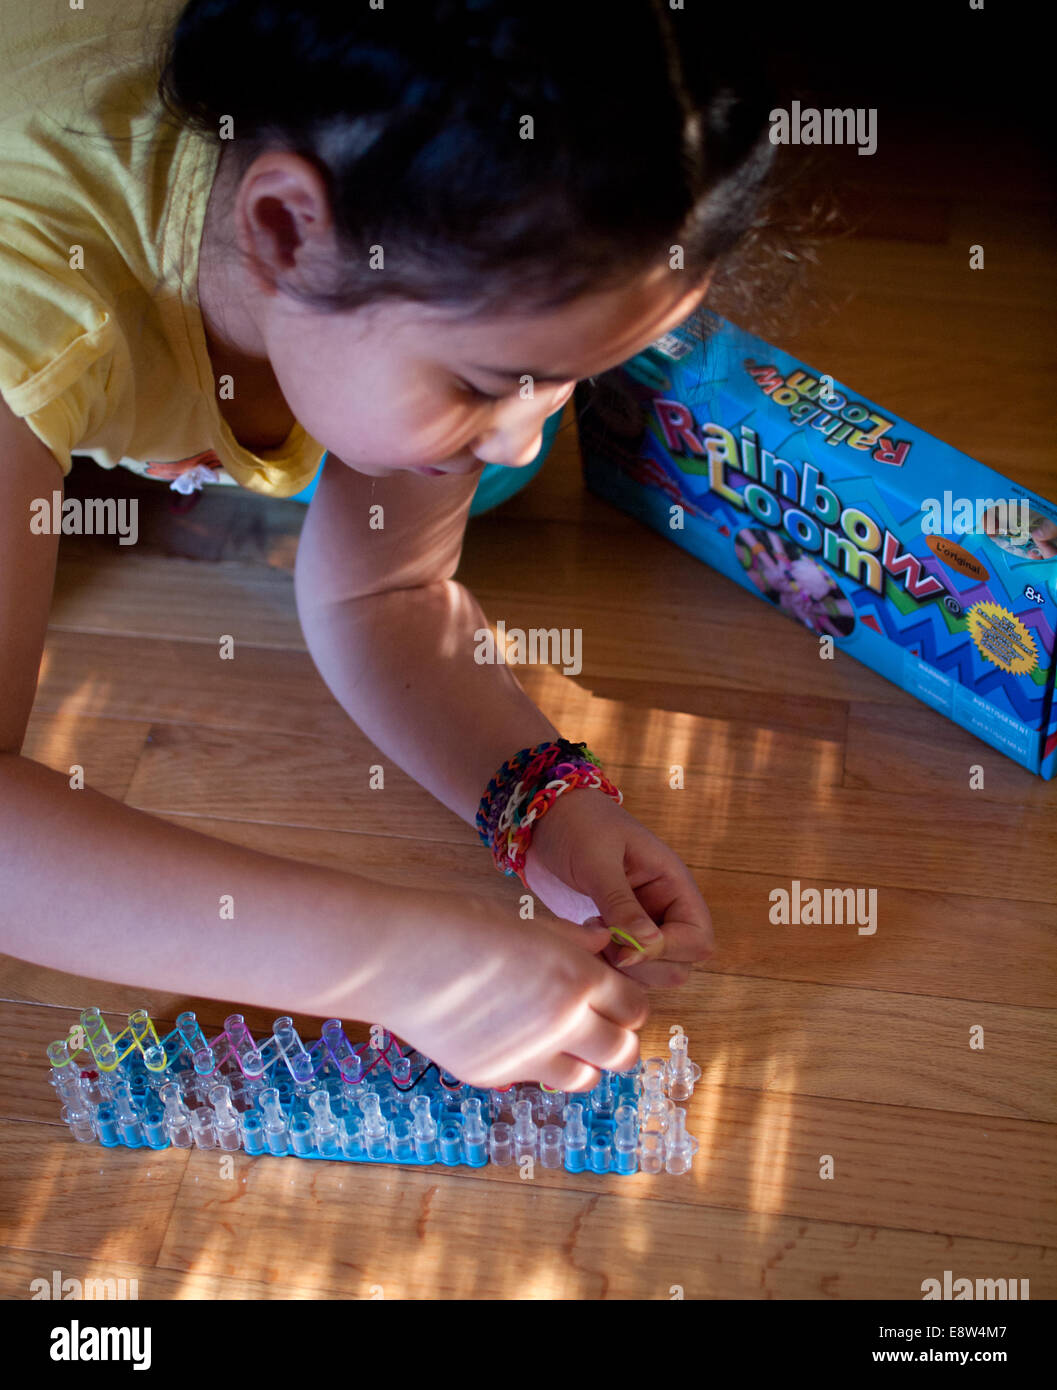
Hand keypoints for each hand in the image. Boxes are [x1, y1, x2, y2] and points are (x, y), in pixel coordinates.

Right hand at [370, 887, 647, 1091]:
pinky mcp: (495, 1076)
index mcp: (577, 976)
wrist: (398, 956)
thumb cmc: (458, 924)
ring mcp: (528, 1056)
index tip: (612, 997)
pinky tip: (514, 1037)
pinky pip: (534, 1081)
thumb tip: (604, 946)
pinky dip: (537, 1067)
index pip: (635, 1008)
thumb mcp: (525, 922)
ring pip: (585, 1079)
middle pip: (622, 1053)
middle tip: (597, 1024)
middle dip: (617, 1039)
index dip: (627, 1003)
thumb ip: (571, 940)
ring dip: (583, 1061)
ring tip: (559, 1036)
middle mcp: (562, 1022)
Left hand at [522, 787, 713, 986]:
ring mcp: (640, 925)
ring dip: (622, 968)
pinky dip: (606, 966)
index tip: (624, 946)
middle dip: (643, 965)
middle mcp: (664, 910)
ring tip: (591, 934)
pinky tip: (584, 939)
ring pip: (651, 972)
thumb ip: (622, 903)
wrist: (545, 818)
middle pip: (678, 965)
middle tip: (603, 938)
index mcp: (673, 885)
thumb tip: (648, 945)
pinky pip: (624, 967)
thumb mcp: (598, 860)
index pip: (698, 940)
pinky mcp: (615, 934)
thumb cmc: (578, 824)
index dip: (667, 951)